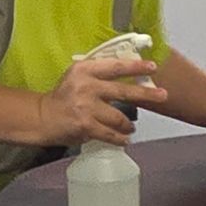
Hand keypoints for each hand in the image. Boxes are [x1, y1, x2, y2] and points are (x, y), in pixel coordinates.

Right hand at [38, 53, 166, 146]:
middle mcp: (86, 86)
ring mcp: (86, 107)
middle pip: (123, 91)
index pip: (116, 66)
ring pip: (119, 117)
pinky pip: (111, 134)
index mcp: (85, 70)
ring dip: (128, 124)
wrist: (43, 117)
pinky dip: (120, 138)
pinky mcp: (86, 126)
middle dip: (146, 94)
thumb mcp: (77, 76)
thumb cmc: (63, 97)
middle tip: (162, 95)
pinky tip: (124, 139)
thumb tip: (129, 73)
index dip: (136, 66)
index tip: (152, 67)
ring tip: (130, 127)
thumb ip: (99, 73)